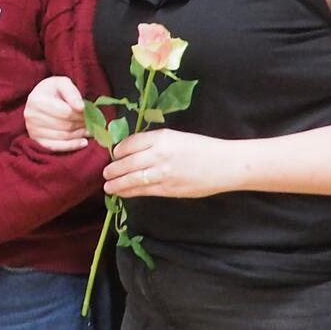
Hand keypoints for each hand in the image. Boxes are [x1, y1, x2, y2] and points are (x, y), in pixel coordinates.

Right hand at [25, 76, 88, 152]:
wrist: (39, 99)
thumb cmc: (53, 90)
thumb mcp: (62, 83)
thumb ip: (72, 92)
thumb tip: (81, 108)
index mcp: (36, 100)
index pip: (65, 112)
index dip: (81, 114)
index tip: (89, 113)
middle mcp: (31, 116)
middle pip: (65, 125)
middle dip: (81, 124)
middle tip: (92, 122)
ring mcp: (32, 130)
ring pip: (63, 136)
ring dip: (79, 134)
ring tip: (89, 130)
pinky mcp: (36, 140)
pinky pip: (56, 147)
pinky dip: (72, 146)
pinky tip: (83, 142)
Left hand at [104, 130, 234, 197]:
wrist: (225, 164)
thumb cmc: (202, 148)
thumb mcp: (177, 137)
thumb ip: (154, 142)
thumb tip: (130, 150)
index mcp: (162, 138)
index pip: (130, 143)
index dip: (119, 150)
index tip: (115, 154)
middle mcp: (159, 154)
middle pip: (127, 162)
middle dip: (113, 169)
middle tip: (105, 172)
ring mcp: (163, 173)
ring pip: (131, 179)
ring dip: (116, 183)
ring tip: (108, 185)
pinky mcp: (168, 189)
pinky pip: (143, 191)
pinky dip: (129, 192)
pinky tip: (121, 192)